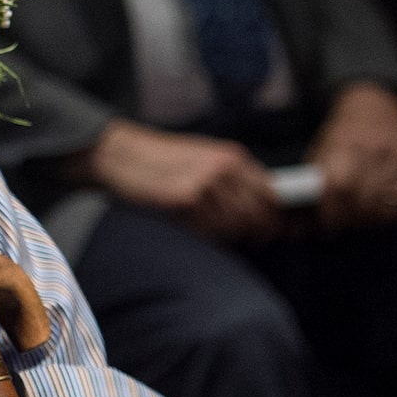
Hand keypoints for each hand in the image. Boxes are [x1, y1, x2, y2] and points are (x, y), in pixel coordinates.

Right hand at [77, 119, 284, 244]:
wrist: (122, 154)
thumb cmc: (162, 159)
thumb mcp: (204, 157)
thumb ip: (233, 177)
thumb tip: (262, 207)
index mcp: (231, 157)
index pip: (271, 194)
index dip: (273, 217)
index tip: (269, 230)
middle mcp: (222, 168)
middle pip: (256, 215)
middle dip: (255, 233)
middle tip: (250, 242)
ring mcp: (204, 183)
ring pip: (233, 227)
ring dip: (227, 236)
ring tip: (213, 230)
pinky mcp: (183, 199)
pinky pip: (207, 231)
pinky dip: (205, 236)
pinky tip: (192, 226)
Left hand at [308, 83, 396, 232]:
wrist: (374, 106)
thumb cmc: (339, 137)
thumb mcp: (318, 152)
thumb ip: (309, 188)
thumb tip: (294, 230)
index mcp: (347, 142)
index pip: (340, 187)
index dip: (330, 213)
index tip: (323, 226)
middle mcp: (379, 147)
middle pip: (364, 201)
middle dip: (348, 221)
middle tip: (339, 226)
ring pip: (388, 207)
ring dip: (369, 222)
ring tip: (357, 220)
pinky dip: (394, 216)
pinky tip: (380, 213)